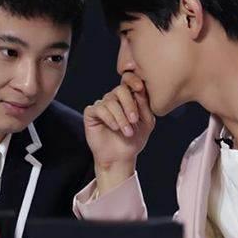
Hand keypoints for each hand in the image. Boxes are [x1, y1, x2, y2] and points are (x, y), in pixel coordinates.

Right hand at [84, 72, 155, 193]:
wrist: (120, 157)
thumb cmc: (134, 139)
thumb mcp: (146, 122)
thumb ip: (144, 105)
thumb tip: (140, 89)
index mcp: (128, 97)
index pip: (128, 81)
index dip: (133, 80)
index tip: (140, 88)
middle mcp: (114, 99)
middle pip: (120, 90)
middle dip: (129, 104)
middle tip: (134, 120)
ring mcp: (102, 105)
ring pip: (110, 102)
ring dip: (121, 118)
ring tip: (127, 132)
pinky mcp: (91, 113)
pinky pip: (99, 109)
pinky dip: (109, 118)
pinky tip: (115, 128)